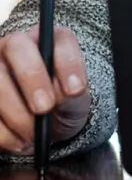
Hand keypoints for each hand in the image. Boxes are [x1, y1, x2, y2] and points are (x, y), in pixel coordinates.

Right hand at [0, 26, 91, 154]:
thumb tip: (66, 92)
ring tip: (33, 134)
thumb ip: (71, 92)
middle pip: (16, 46)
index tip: (75, 90)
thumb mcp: (73, 98)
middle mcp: (16, 45)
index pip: (58, 38)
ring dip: (16, 112)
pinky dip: (4, 133)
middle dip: (32, 78)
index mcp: (48, 39)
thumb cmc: (61, 102)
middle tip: (45, 107)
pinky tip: (19, 141)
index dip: (67, 62)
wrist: (45, 123)